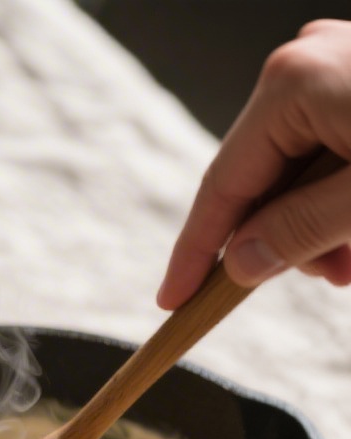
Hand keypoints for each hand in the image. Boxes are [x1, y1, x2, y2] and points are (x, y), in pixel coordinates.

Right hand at [157, 19, 350, 309]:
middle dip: (291, 240)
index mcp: (290, 84)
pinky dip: (344, 198)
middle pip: (265, 182)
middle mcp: (304, 66)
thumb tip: (242, 262)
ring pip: (302, 174)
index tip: (174, 301)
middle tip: (333, 276)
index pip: (222, 187)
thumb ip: (301, 230)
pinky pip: (331, 154)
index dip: (195, 253)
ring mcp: (334, 69)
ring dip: (325, 224)